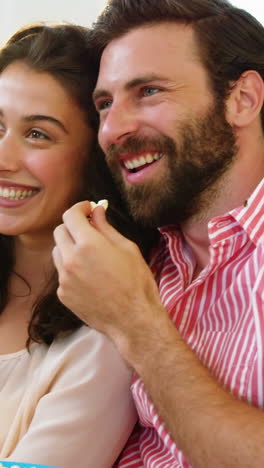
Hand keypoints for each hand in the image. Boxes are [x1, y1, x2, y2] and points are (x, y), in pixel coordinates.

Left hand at [52, 201, 161, 346]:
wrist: (133, 320)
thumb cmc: (137, 283)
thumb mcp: (127, 248)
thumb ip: (106, 228)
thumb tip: (96, 211)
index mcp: (88, 244)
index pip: (70, 215)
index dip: (80, 208)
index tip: (88, 209)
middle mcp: (70, 259)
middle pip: (59, 231)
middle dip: (73, 226)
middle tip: (89, 230)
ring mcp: (64, 279)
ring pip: (57, 252)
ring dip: (69, 247)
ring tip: (89, 255)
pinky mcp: (63, 294)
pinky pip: (62, 273)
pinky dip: (71, 268)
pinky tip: (89, 276)